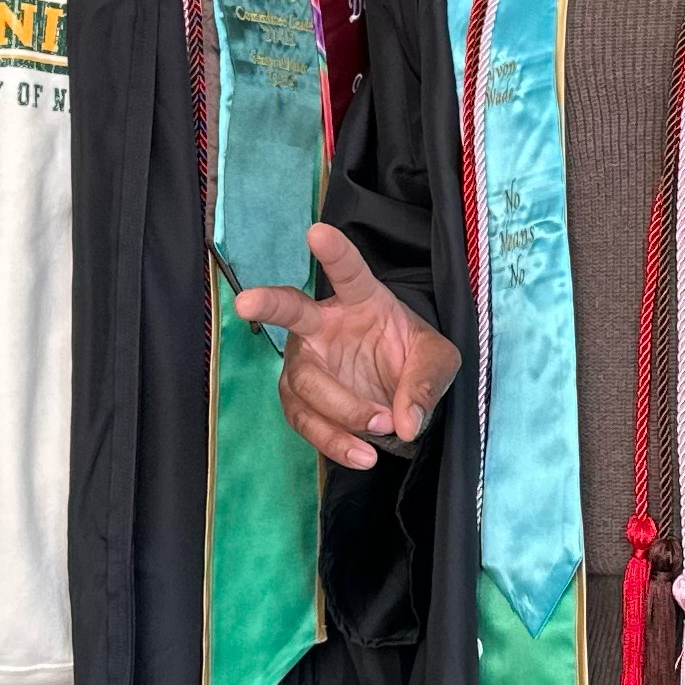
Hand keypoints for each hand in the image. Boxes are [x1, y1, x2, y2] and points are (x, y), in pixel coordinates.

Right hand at [238, 222, 459, 473]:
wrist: (400, 395)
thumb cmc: (413, 360)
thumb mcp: (438, 361)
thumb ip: (427, 382)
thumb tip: (406, 420)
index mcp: (360, 298)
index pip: (348, 271)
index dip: (334, 252)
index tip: (317, 231)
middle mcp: (323, 325)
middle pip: (291, 313)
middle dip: (268, 304)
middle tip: (246, 302)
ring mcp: (307, 363)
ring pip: (305, 383)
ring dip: (340, 408)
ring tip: (379, 425)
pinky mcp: (301, 401)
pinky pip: (307, 421)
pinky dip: (334, 440)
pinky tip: (361, 453)